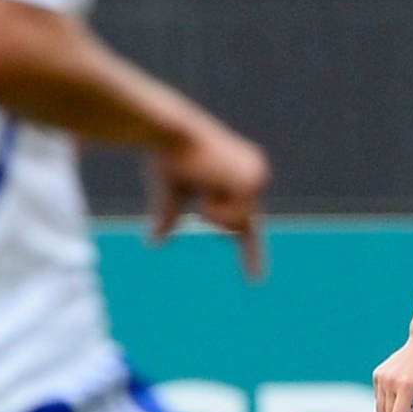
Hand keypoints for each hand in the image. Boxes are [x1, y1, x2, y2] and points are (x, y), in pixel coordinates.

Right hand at [148, 124, 270, 277]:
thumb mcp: (170, 193)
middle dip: (211, 211)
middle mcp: (256, 176)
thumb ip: (168, 217)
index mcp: (243, 177)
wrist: (172, 131)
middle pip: (237, 226)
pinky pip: (232, 217)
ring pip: (235, 224)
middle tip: (202, 181)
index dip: (250, 253)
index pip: (247, 222)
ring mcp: (258, 178)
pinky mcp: (253, 182)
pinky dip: (213, 206)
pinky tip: (208, 180)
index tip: (255, 280)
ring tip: (202, 179)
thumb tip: (153, 242)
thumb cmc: (168, 155)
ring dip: (210, 210)